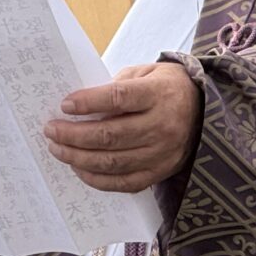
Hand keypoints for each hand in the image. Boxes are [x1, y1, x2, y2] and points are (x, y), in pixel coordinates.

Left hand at [44, 62, 200, 193]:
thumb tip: (77, 107)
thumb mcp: (145, 73)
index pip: (118, 99)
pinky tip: (78, 167)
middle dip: (74, 135)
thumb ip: (115, 87)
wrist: (204, 110)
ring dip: (78, 157)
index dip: (88, 102)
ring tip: (57, 149)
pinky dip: (97, 178)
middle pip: (110, 135)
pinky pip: (124, 182)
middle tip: (51, 130)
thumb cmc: (165, 87)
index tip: (64, 105)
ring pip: (113, 162)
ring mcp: (163, 153)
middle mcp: (164, 126)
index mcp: (159, 94)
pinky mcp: (161, 172)